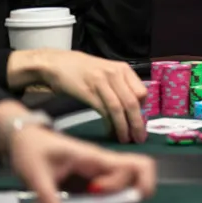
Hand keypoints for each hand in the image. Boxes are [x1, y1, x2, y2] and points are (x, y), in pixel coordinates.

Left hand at [2, 121, 156, 202]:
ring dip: (118, 202)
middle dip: (130, 196)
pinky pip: (114, 194)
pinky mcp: (94, 183)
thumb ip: (47, 197)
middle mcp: (106, 166)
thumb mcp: (35, 174)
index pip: (138, 165)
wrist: (26, 140)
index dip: (133, 184)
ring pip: (129, 186)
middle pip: (140, 177)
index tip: (99, 194)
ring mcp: (102, 174)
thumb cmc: (33, 151)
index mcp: (97, 158)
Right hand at [12, 50, 147, 143]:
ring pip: (118, 108)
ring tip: (126, 139)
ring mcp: (101, 82)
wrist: (58, 63)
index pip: (142, 92)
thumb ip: (122, 87)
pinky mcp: (88, 91)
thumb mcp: (108, 73)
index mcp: (123, 69)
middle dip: (137, 123)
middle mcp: (114, 74)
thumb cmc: (85, 71)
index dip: (143, 110)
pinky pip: (103, 110)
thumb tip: (135, 110)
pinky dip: (109, 124)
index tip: (141, 123)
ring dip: (124, 127)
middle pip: (132, 102)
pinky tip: (111, 132)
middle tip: (139, 139)